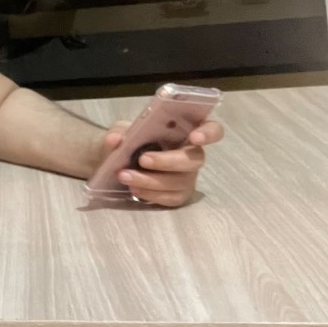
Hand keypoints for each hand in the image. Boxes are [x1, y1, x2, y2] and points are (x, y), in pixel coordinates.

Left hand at [100, 117, 224, 207]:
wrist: (115, 162)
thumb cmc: (128, 141)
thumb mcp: (121, 131)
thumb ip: (118, 132)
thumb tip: (115, 139)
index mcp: (185, 130)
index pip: (212, 129)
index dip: (209, 132)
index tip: (195, 137)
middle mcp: (191, 153)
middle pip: (196, 159)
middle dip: (168, 161)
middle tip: (142, 159)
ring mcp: (187, 176)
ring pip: (181, 182)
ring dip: (152, 180)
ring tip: (125, 176)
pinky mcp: (178, 194)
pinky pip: (171, 198)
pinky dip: (151, 194)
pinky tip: (134, 189)